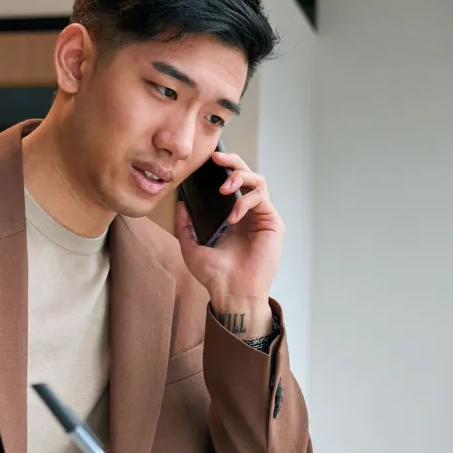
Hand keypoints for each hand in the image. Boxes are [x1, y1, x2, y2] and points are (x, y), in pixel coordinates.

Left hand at [174, 150, 283, 336]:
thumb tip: (180, 203)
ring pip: (257, 180)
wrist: (232, 293)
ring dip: (240, 177)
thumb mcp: (191, 247)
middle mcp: (247, 213)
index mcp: (230, 216)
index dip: (222, 168)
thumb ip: (184, 225)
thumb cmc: (215, 276)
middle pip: (246, 175)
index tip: (207, 161)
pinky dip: (245, 201)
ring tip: (224, 189)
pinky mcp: (272, 222)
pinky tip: (233, 216)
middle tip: (217, 159)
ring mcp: (261, 217)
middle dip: (232, 162)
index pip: (229, 183)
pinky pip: (261, 198)